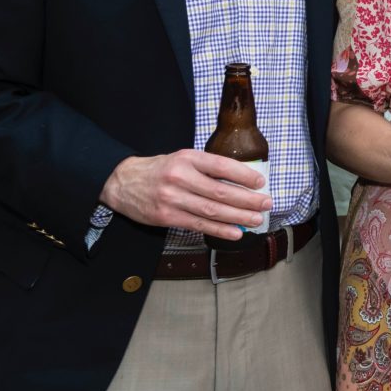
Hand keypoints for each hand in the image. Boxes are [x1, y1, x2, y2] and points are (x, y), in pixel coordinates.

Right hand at [100, 149, 271, 241]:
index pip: (221, 166)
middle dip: (247, 200)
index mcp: (188, 158)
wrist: (123, 182)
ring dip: (238, 217)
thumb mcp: (183, 158)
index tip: (261, 182)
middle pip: (220, 191)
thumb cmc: (161, 169)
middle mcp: (181, 177)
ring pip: (212, 210)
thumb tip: (241, 180)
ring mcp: (173, 198)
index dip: (244, 175)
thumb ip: (207, 167)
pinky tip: (236, 232)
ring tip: (256, 220)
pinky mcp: (167, 217)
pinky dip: (220, 230)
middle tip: (266, 204)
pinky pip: (199, 225)